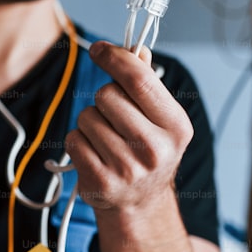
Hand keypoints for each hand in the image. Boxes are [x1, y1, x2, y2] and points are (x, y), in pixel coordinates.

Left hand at [65, 41, 192, 210]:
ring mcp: (127, 168)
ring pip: (87, 117)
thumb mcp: (159, 118)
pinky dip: (79, 141)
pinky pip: (74, 139)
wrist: (140, 202)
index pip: (139, 79)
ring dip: (90, 122)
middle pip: (107, 95)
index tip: (99, 49)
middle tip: (115, 117)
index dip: (114, 58)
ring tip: (107, 139)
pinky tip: (95, 154)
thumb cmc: (147, 150)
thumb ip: (147, 83)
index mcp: (176, 126)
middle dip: (104, 99)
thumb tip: (137, 49)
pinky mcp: (101, 182)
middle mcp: (155, 149)